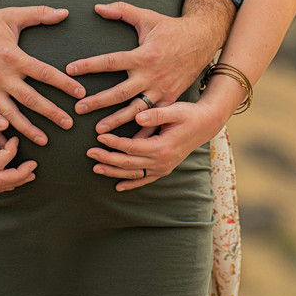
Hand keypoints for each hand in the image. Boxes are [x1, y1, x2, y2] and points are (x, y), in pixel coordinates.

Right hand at [0, 5, 86, 144]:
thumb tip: (64, 12)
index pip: (45, 73)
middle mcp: (2, 76)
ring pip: (11, 114)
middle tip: (69, 123)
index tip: (80, 93)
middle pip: (32, 99)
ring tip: (45, 140)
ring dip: (28, 129)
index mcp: (14, 56)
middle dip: (52, 112)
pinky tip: (10, 144)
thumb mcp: (11, 15)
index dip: (64, 84)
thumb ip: (39, 14)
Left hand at [65, 0, 228, 133]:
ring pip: (136, 110)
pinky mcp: (170, 99)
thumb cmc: (170, 28)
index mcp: (143, 55)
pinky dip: (142, 130)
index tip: (69, 69)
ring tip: (98, 131)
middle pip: (120, 92)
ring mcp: (161, 90)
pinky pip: (154, 118)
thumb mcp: (147, 16)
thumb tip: (97, 7)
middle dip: (98, 101)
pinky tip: (129, 143)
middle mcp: (151, 75)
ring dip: (117, 121)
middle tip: (78, 109)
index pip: (111, 61)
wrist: (203, 40)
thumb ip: (122, 10)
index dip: (89, 65)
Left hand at [86, 98, 230, 191]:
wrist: (205, 124)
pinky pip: (144, 180)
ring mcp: (163, 168)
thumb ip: (156, 114)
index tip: (99, 136)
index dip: (114, 143)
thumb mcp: (175, 110)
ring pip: (134, 174)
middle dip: (107, 158)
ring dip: (114, 172)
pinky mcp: (164, 169)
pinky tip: (117, 186)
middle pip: (128, 163)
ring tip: (96, 167)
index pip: (131, 147)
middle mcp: (162, 162)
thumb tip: (138, 117)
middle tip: (89, 152)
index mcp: (162, 147)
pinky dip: (131, 184)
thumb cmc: (189, 114)